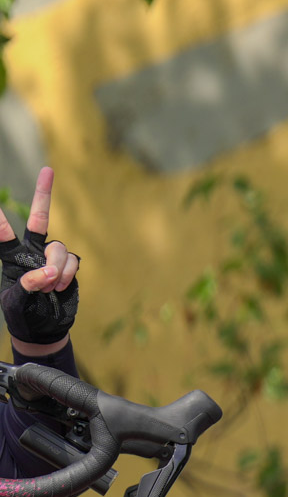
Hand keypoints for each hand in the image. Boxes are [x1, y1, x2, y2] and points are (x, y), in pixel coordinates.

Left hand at [0, 167, 79, 352]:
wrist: (44, 327)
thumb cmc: (22, 313)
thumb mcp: (15, 301)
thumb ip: (28, 284)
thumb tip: (48, 271)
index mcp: (10, 258)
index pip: (1, 233)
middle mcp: (32, 252)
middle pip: (40, 218)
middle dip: (43, 194)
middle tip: (48, 170)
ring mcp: (52, 258)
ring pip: (58, 248)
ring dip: (56, 268)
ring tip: (50, 287)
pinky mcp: (69, 266)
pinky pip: (71, 261)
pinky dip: (66, 274)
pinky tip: (60, 287)